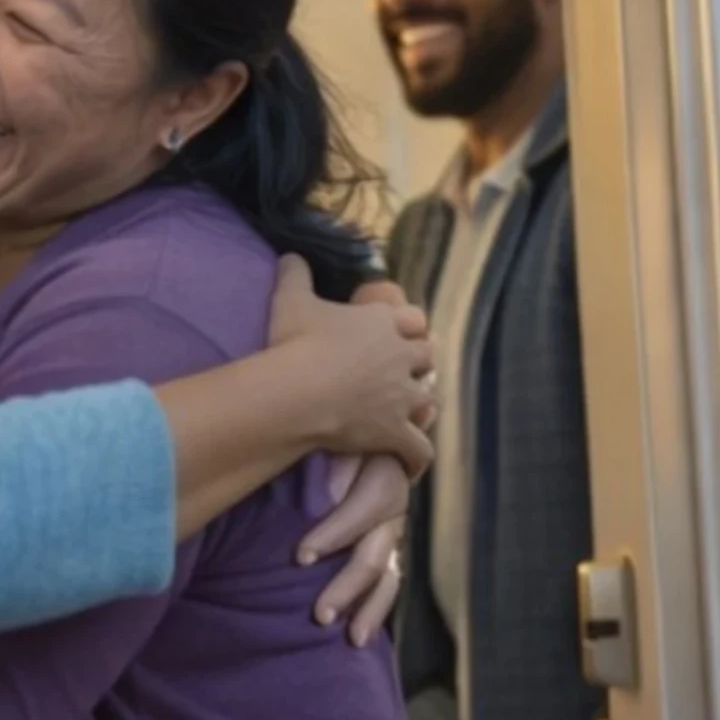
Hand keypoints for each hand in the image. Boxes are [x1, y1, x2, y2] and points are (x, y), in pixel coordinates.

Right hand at [268, 256, 435, 476]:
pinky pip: (419, 448)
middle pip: (427, 356)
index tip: (394, 332)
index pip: (414, 319)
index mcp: (382, 323)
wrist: (297, 390)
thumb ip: (295, 274)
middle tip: (400, 371)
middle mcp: (400, 357)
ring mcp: (401, 396)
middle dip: (418, 362)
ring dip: (421, 404)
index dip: (407, 326)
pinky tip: (411, 464)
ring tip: (408, 413)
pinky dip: (418, 457)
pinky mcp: (394, 431)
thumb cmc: (295, 342)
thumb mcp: (291, 299)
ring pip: (429, 399)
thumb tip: (292, 255)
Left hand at [294, 454, 409, 645]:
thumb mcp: (331, 438)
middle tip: (320, 615)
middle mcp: (391, 508)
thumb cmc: (326, 438)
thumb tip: (333, 486)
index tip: (301, 557)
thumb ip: (333, 456)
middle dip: (349, 584)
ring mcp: (388, 534)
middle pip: (378, 550)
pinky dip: (373, 610)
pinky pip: (384, 586)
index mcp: (383, 470)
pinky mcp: (383, 553)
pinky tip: (359, 635)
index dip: (339, 531)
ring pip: (386, 576)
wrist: (341, 439)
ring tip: (352, 638)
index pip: (373, 504)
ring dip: (369, 607)